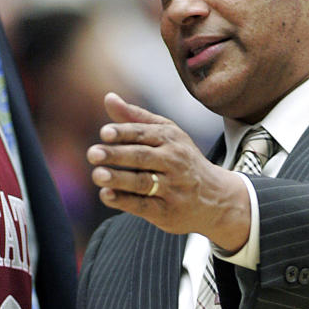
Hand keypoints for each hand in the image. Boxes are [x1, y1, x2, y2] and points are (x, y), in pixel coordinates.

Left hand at [87, 93, 250, 252]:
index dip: (123, 133)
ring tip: (97, 175)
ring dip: (118, 179)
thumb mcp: (166, 134)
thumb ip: (135, 118)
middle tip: (93, 154)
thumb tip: (108, 97)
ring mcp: (172, 187)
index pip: (143, 134)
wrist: (215, 196)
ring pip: (142, 182)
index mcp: (170, 139)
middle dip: (116, 155)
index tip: (104, 133)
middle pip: (142, 157)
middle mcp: (173, 161)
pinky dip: (124, 201)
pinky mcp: (167, 211)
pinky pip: (143, 205)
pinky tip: (106, 196)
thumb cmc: (182, 160)